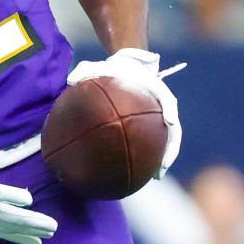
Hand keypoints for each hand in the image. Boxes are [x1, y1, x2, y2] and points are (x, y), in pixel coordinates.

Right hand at [0, 104, 57, 243]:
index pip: (0, 194)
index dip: (16, 197)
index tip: (30, 198)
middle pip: (9, 216)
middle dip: (32, 221)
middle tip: (54, 225)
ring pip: (7, 228)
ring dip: (29, 231)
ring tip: (49, 233)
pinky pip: (0, 234)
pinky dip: (18, 238)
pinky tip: (36, 242)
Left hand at [67, 49, 183, 178]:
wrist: (128, 68)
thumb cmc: (114, 69)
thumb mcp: (99, 66)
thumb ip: (86, 70)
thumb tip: (70, 80)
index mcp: (155, 89)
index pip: (167, 100)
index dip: (170, 110)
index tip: (168, 122)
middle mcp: (163, 105)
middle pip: (173, 129)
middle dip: (170, 148)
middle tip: (163, 165)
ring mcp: (161, 116)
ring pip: (168, 141)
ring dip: (165, 158)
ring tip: (156, 177)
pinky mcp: (154, 124)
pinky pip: (155, 142)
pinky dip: (151, 156)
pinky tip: (140, 171)